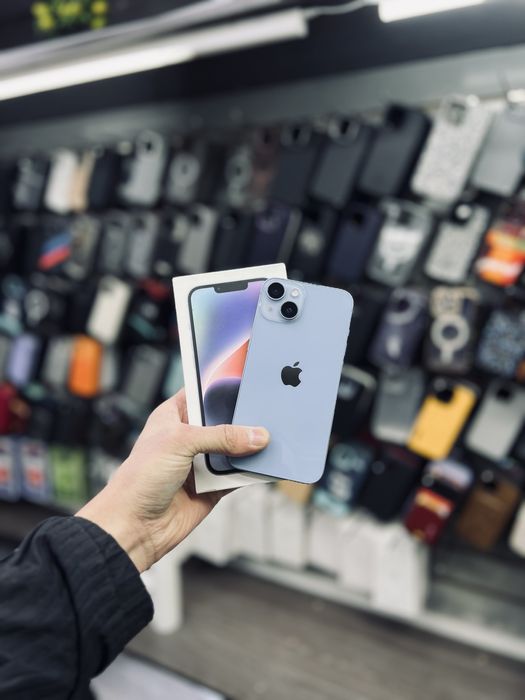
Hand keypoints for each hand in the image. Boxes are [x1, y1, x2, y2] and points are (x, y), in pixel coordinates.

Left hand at [77, 389, 268, 571]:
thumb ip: (220, 436)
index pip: (203, 391)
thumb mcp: (179, 442)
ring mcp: (201, 462)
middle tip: (267, 412)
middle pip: (225, 421)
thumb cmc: (138, 479)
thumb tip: (255, 435)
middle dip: (244, 419)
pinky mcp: (213, 486)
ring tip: (273, 437)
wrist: (134, 527)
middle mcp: (189, 436)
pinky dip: (251, 471)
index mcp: (174, 415)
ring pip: (236, 449)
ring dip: (251, 447)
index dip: (223, 384)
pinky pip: (239, 475)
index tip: (248, 380)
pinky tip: (265, 465)